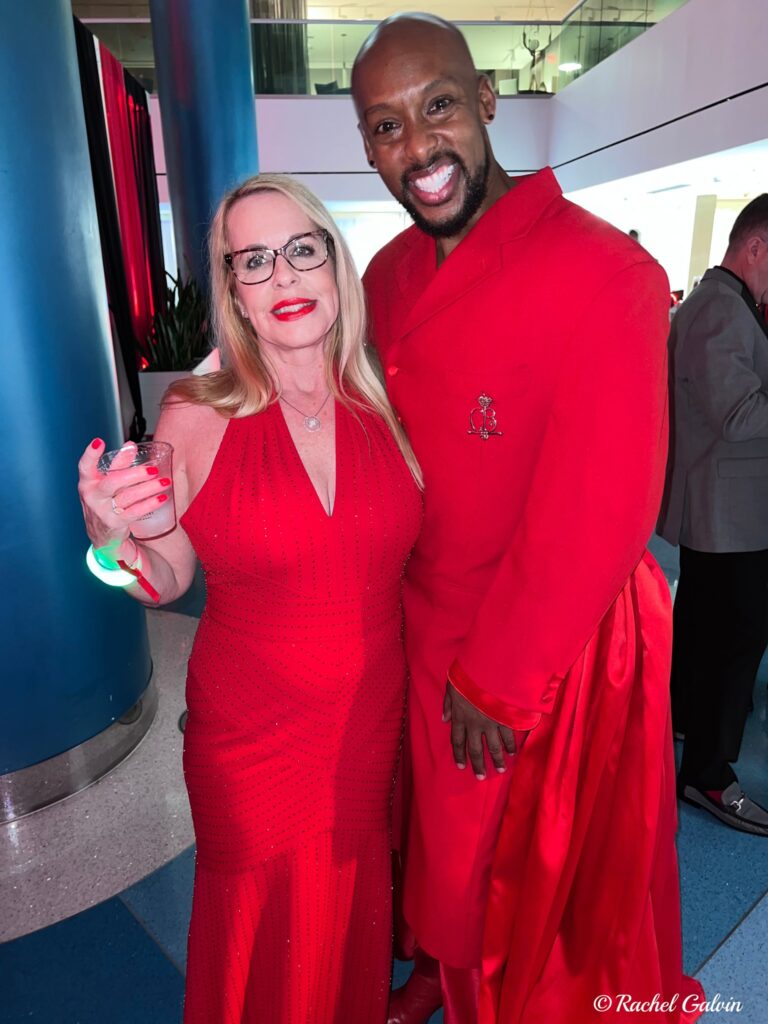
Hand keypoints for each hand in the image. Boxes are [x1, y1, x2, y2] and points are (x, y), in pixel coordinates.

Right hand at [77, 438, 168, 552]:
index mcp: (88, 482)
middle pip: (113, 481)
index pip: (85, 466)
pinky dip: (150, 504)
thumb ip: (118, 465)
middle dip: (135, 474)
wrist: (102, 535)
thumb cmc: (105, 503)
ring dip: (148, 488)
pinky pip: (135, 512)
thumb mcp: (106, 483)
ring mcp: (102, 511)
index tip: (99, 442)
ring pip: (127, 496)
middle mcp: (92, 496)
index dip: (90, 454)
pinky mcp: (115, 523)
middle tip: (153, 470)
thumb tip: (130, 445)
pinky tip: (161, 498)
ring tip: (164, 482)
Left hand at [443, 681, 516, 779]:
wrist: (486, 671)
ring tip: (500, 769)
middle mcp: (474, 724)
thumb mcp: (450, 686)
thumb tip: (444, 719)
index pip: (457, 741)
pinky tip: (513, 752)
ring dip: (496, 759)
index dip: (459, 755)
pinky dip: (510, 745)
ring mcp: (490, 723)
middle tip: (480, 777)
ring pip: (493, 746)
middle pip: (474, 749)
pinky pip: (508, 736)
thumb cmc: (467, 676)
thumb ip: (447, 704)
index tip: (461, 766)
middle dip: (477, 764)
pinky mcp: (504, 719)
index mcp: (459, 717)